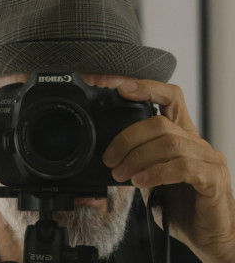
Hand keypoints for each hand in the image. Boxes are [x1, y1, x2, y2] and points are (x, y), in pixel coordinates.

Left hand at [102, 80, 234, 262]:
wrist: (207, 236)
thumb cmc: (179, 204)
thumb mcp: (151, 175)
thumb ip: (138, 160)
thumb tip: (110, 153)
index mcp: (181, 134)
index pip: (170, 97)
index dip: (147, 88)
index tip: (122, 89)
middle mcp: (196, 141)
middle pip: (159, 122)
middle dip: (127, 138)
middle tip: (109, 158)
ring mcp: (208, 158)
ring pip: (168, 142)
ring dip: (136, 157)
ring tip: (120, 174)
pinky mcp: (213, 178)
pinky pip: (181, 166)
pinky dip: (155, 172)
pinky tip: (140, 182)